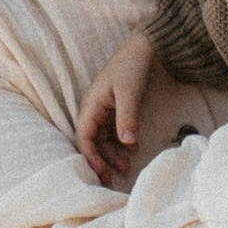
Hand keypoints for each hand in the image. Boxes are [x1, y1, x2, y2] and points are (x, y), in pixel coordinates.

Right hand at [76, 34, 156, 188]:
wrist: (144, 48)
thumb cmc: (131, 66)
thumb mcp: (129, 93)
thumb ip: (127, 117)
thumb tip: (126, 142)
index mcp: (90, 105)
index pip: (84, 137)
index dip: (90, 156)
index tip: (101, 172)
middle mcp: (94, 110)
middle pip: (92, 142)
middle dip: (100, 160)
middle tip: (111, 179)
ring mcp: (104, 110)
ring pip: (104, 139)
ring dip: (112, 154)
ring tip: (126, 167)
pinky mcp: (115, 110)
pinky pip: (114, 132)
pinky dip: (122, 143)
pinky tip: (133, 149)